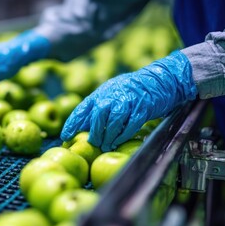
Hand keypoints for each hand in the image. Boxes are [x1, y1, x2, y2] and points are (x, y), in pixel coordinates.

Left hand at [61, 51, 197, 150]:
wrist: (159, 80)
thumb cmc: (131, 92)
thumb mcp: (111, 95)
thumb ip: (98, 109)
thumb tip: (81, 127)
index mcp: (101, 92)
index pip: (82, 108)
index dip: (72, 123)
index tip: (65, 136)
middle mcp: (112, 94)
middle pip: (98, 115)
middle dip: (94, 132)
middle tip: (92, 143)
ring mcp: (128, 100)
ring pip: (113, 120)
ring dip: (108, 135)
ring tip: (105, 145)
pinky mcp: (142, 107)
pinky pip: (130, 123)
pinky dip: (123, 134)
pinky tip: (119, 141)